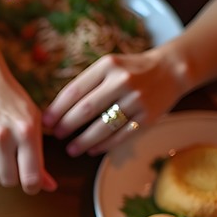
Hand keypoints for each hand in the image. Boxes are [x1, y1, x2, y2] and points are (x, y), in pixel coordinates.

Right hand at [0, 43, 56, 194]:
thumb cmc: (7, 96)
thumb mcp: (31, 119)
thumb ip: (39, 154)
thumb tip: (48, 186)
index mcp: (26, 131)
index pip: (31, 178)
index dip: (33, 186)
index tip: (32, 183)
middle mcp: (3, 138)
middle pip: (9, 180)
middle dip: (13, 175)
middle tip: (12, 159)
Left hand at [41, 48, 183, 156]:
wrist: (171, 70)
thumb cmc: (129, 71)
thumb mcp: (108, 67)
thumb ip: (86, 85)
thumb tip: (55, 111)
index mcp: (107, 66)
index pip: (74, 90)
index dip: (56, 109)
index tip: (45, 122)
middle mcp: (122, 81)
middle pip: (86, 109)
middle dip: (67, 125)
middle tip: (56, 135)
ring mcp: (137, 100)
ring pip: (103, 127)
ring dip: (83, 141)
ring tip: (70, 149)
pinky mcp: (148, 117)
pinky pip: (121, 136)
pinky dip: (104, 145)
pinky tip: (92, 150)